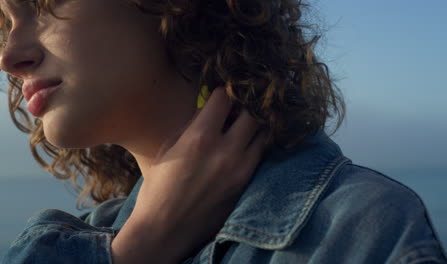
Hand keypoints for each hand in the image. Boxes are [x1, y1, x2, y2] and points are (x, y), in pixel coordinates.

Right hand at [120, 86, 268, 262]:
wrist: (166, 230)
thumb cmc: (159, 188)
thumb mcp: (168, 148)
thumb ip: (191, 125)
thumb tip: (209, 110)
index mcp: (200, 138)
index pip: (224, 98)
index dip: (221, 93)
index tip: (218, 97)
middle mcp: (225, 151)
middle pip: (251, 112)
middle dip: (242, 107)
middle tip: (234, 111)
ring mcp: (240, 169)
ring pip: (263, 133)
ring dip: (254, 125)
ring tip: (242, 127)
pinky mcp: (246, 184)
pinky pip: (262, 154)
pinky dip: (257, 144)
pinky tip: (245, 145)